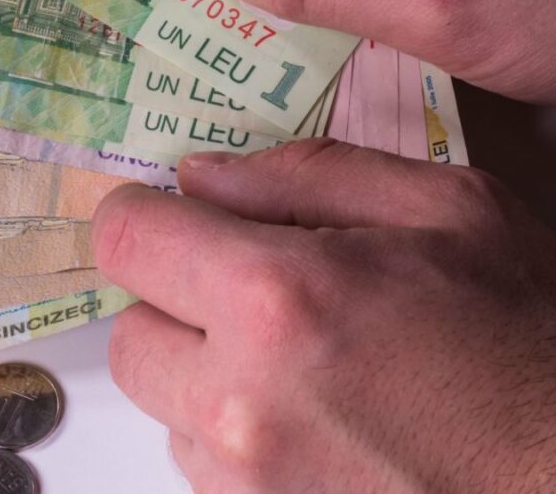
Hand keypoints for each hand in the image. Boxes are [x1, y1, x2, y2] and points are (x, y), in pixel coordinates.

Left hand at [92, 139, 555, 491]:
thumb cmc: (526, 341)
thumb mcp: (447, 213)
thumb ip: (306, 177)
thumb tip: (202, 176)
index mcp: (277, 301)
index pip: (124, 241)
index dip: (141, 217)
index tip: (168, 217)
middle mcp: (239, 404)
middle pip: (130, 332)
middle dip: (174, 301)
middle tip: (247, 293)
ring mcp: (243, 482)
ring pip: (164, 402)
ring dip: (204, 372)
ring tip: (298, 366)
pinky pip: (202, 461)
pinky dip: (233, 432)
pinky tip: (311, 419)